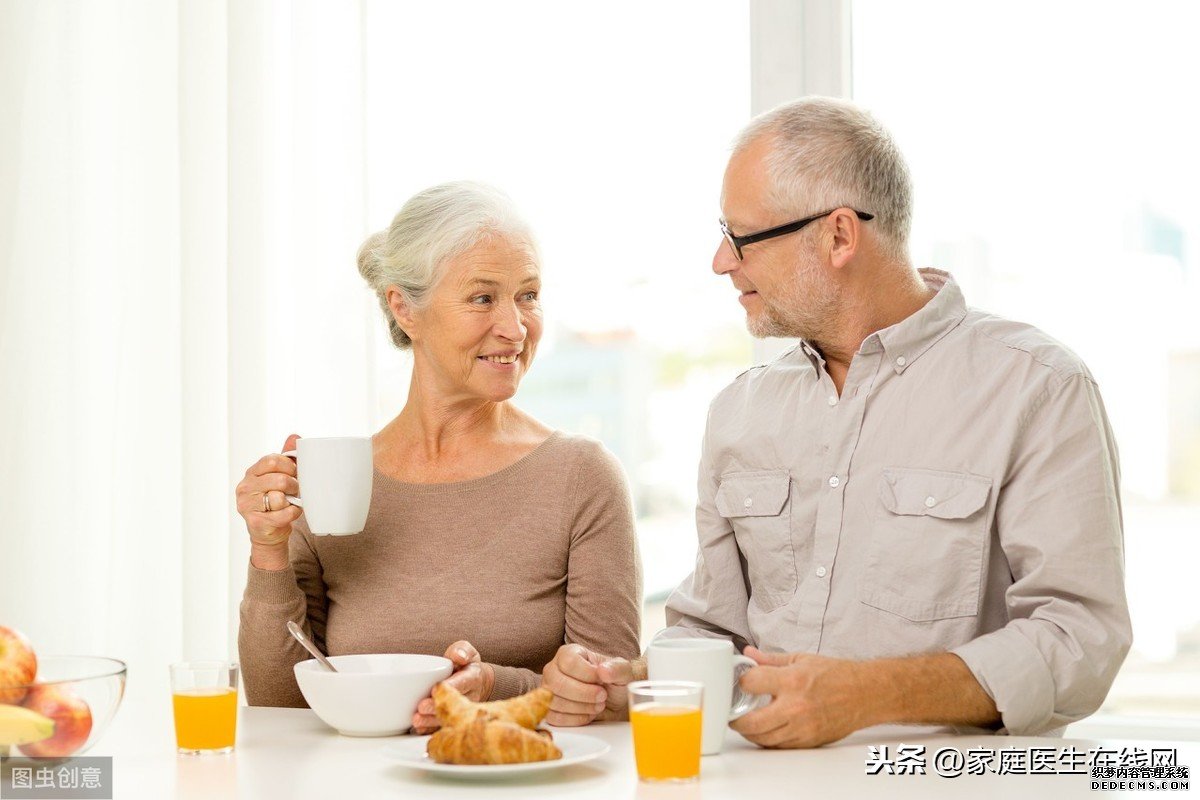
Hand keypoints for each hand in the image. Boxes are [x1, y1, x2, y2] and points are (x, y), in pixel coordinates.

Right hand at [235, 434, 303, 568]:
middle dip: (294, 485)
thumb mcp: (280, 476)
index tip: (296, 472)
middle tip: (297, 490)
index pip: (271, 460)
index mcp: (252, 472)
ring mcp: (246, 505)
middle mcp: (245, 487)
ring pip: (280, 498)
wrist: (270, 532)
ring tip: (291, 502)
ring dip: (293, 501)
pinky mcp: (255, 522)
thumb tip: (295, 436)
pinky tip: (290, 513)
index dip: (290, 466)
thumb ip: (287, 457)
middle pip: (279, 480)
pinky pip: (283, 514)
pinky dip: (293, 514)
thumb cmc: (277, 500)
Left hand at [411, 641, 494, 733]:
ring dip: (430, 721)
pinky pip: (442, 728)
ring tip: (417, 719)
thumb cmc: (466, 665)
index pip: (463, 682)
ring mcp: (461, 711)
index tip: (437, 688)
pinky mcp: (453, 720)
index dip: (451, 686)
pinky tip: (419, 728)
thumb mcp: (467, 651)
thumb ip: (462, 650)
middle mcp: (469, 697)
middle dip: (437, 706)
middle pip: (453, 704)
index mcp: (472, 678)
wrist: (476, 682)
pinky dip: (429, 730)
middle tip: (421, 707)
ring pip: (448, 719)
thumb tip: (458, 656)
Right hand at [542, 644, 641, 725]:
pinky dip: (575, 719)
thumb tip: (603, 671)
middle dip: (584, 694)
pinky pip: (554, 717)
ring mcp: (548, 689)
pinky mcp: (549, 709)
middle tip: (602, 696)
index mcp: (569, 653)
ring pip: (555, 701)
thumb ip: (616, 668)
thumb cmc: (614, 682)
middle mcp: (554, 669)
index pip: (569, 662)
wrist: (613, 701)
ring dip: (581, 707)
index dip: (587, 675)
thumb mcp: (623, 671)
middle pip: (558, 683)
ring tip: (598, 705)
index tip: (602, 681)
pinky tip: (588, 714)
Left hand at [729, 647, 871, 748]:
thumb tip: (749, 654)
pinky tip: (766, 731)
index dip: (741, 682)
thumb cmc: (836, 675)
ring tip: (747, 723)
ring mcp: (802, 727)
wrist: (865, 694)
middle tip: (733, 715)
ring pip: (764, 739)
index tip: (741, 683)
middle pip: (752, 722)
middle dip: (737, 720)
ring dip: (751, 733)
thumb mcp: (801, 659)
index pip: (751, 684)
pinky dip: (769, 740)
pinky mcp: (809, 741)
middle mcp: (795, 707)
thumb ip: (771, 660)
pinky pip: (780, 746)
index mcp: (792, 681)